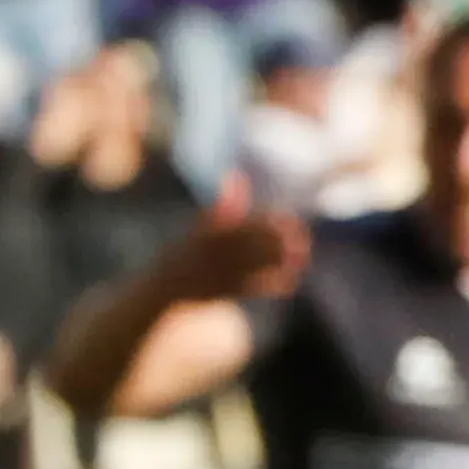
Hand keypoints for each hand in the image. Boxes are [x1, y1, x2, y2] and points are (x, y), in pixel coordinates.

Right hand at [179, 188, 311, 308]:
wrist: (166, 285)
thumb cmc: (186, 251)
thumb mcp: (201, 224)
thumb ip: (223, 204)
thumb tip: (238, 176)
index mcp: (213, 232)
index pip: (250, 223)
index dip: (274, 222)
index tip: (291, 220)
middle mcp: (217, 252)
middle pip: (258, 245)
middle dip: (283, 243)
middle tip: (303, 241)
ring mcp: (221, 273)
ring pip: (259, 266)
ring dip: (282, 262)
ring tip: (301, 258)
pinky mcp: (226, 293)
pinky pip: (254, 288)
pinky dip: (273, 284)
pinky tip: (289, 280)